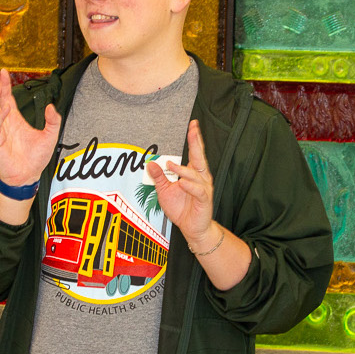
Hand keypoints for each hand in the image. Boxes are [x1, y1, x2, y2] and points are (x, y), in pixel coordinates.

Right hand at [0, 66, 60, 185]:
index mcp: (14, 119)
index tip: (3, 72)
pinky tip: (6, 106)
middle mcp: (4, 122)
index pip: (6, 97)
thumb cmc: (36, 159)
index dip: (4, 85)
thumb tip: (51, 106)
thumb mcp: (50, 136)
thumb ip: (53, 121)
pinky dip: (0, 115)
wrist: (28, 176)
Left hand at [146, 120, 216, 246]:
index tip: (193, 125)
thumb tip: (150, 163)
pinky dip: (190, 186)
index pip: (194, 153)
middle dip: (196, 143)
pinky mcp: (204, 200)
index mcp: (192, 173)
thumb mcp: (164, 191)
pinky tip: (182, 183)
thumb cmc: (181, 208)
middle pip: (199, 157)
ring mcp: (204, 189)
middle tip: (193, 130)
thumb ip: (159, 177)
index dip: (194, 139)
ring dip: (183, 169)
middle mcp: (200, 178)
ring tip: (171, 166)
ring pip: (196, 175)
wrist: (192, 228)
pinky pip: (198, 191)